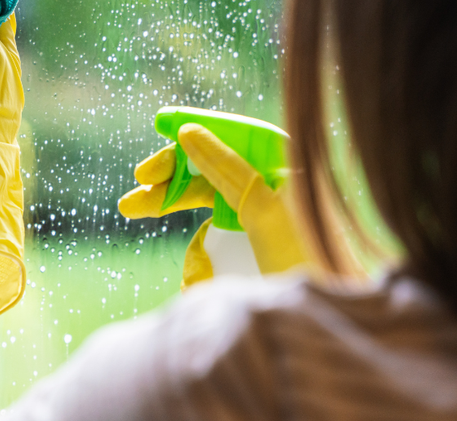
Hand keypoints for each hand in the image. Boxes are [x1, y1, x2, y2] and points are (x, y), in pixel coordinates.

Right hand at [119, 123, 308, 287]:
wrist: (326, 330)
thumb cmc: (311, 266)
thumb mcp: (266, 212)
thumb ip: (229, 170)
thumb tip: (189, 133)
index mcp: (287, 170)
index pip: (232, 139)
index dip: (194, 134)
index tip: (160, 131)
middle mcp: (274, 190)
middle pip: (212, 172)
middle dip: (172, 181)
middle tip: (136, 193)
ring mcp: (262, 222)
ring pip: (206, 207)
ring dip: (175, 214)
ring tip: (137, 215)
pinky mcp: (253, 252)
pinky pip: (214, 245)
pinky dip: (198, 261)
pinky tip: (194, 281)